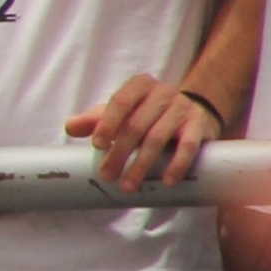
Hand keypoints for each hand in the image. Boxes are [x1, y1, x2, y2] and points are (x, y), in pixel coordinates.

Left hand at [69, 74, 224, 190]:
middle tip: (107, 176)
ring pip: (157, 138)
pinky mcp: (199, 125)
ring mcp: (183, 108)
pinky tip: (166, 181)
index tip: (97, 146)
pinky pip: (187, 147)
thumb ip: (97, 118)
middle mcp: (162, 93)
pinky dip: (176, 165)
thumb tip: (70, 127)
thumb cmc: (149, 112)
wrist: (196, 110)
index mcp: (139, 86)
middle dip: (119, 153)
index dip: (107, 124)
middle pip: (136, 125)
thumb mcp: (123, 111)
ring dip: (141, 165)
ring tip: (127, 185)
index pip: (120, 102)